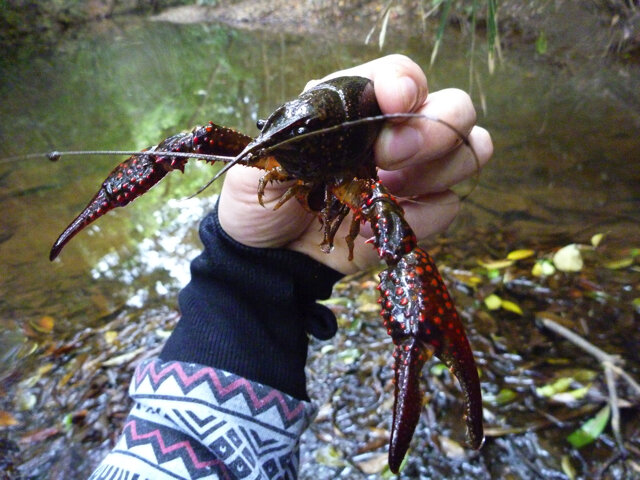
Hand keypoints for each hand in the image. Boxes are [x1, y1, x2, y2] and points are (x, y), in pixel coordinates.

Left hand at [218, 54, 492, 274]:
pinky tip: (376, 225)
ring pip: (470, 151)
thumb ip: (302, 133)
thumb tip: (352, 125)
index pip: (401, 75)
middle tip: (388, 159)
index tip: (394, 106)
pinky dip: (421, 217)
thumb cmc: (262, 199)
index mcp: (356, 105)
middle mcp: (394, 132)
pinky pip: (448, 206)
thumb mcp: (265, 160)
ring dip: (436, 171)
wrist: (268, 257)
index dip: (405, 85)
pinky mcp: (417, 214)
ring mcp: (413, 173)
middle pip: (455, 107)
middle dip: (431, 130)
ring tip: (386, 190)